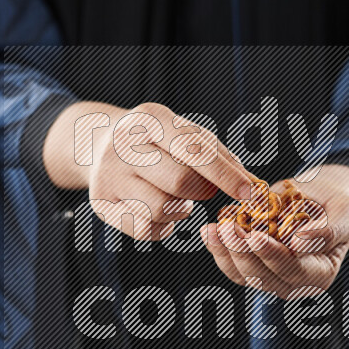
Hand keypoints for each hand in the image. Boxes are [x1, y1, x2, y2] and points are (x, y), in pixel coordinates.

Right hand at [43, 101, 254, 240]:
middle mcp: (123, 144)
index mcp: (149, 119)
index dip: (225, 174)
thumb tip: (250, 183)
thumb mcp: (185, 134)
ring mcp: (108, 175)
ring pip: (161, 209)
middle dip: (202, 191)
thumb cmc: (157, 141)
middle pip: (179, 181)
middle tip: (205, 190)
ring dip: (181, 210)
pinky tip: (161, 212)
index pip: (194, 150)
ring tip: (177, 198)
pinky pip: (144, 229)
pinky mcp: (101, 204)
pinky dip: (163, 227)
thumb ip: (219, 155)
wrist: (99, 146)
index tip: (248, 192)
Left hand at [200, 165, 348, 298]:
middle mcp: (295, 283)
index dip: (273, 255)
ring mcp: (271, 277)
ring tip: (213, 229)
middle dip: (242, 253)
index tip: (255, 236)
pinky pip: (231, 266)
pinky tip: (209, 230)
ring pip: (243, 275)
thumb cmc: (337, 205)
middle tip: (227, 228)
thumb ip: (330, 230)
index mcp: (321, 274)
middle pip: (263, 278)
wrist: (320, 199)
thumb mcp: (346, 212)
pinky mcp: (253, 267)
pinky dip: (218, 249)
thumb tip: (302, 243)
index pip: (293, 270)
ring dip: (225, 253)